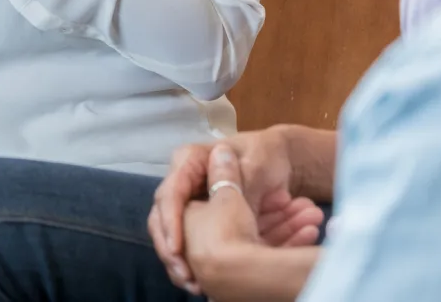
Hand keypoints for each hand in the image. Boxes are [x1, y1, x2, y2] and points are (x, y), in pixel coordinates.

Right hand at [149, 126, 321, 286]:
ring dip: (181, 262)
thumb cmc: (266, 155)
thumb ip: (237, 175)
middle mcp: (183, 182)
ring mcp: (188, 202)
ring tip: (193, 285)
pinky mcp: (199, 220)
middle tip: (184, 275)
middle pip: (162, 217)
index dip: (171, 221)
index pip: (171, 192)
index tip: (177, 248)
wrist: (278, 161)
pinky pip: (188, 244)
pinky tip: (201, 284)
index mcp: (189, 161)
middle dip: (170, 249)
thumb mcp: (256, 163)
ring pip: (171, 235)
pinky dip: (194, 265)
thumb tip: (219, 164)